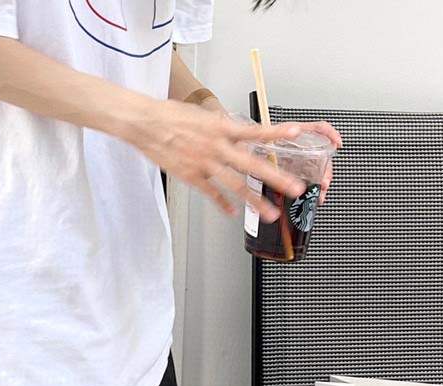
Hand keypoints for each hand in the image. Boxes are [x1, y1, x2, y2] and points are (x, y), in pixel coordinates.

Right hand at [129, 99, 342, 221]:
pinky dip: (223, 204)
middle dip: (276, 178)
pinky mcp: (192, 177)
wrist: (146, 123)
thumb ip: (221, 126)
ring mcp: (205, 164)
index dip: (276, 132)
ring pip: (236, 186)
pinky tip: (233, 213)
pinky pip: (212, 194)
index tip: (296, 132)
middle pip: (252, 165)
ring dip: (255, 201)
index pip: (255, 131)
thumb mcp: (202, 115)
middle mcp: (217, 147)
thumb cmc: (171, 115)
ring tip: (271, 213)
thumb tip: (235, 132)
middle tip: (296, 188)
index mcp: (221, 127)